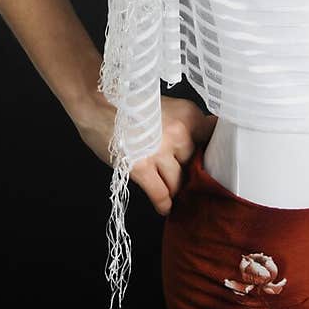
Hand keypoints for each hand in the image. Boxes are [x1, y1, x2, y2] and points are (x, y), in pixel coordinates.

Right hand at [74, 90, 217, 216]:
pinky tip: (165, 206)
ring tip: (170, 191)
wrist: (96, 101)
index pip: (212, 140)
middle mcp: (180, 133)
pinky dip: (164, 203)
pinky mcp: (141, 168)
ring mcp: (161, 151)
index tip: (205, 162)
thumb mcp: (167, 106)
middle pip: (193, 164)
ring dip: (173, 188)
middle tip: (179, 175)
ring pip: (177, 182)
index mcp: (188, 114)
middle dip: (186, 171)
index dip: (208, 153)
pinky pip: (160, 194)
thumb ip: (184, 124)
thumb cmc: (128, 102)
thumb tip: (199, 143)